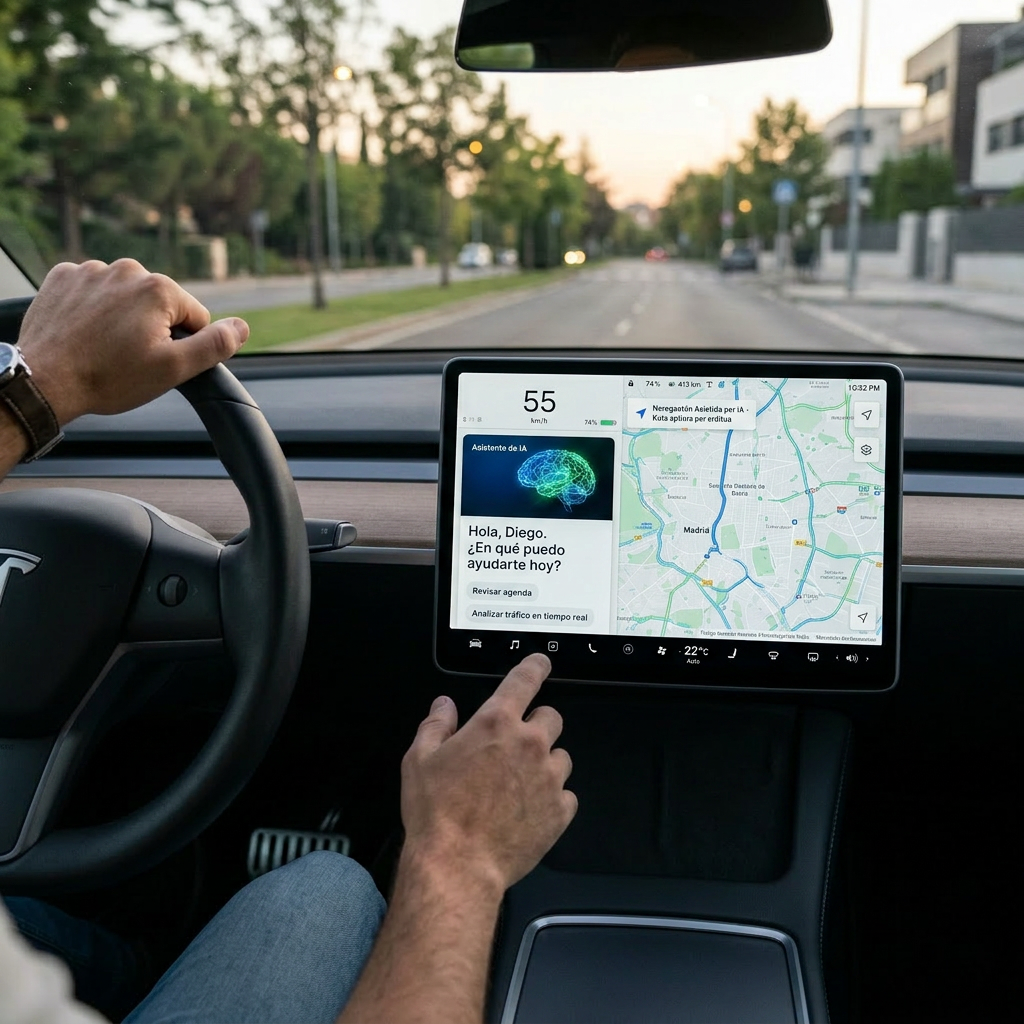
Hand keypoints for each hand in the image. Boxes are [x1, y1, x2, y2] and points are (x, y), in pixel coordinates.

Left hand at [16, 259, 248, 424]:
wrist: (44, 381)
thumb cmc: (108, 378)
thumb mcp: (174, 369)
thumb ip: (214, 345)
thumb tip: (242, 327)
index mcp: (159, 289)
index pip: (194, 316)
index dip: (181, 344)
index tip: (156, 360)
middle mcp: (126, 270)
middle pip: (159, 304)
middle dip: (151, 329)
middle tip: (128, 357)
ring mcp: (90, 271)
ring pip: (125, 297)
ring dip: (121, 318)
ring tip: (103, 347)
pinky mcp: (63, 278)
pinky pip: (93, 291)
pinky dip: (92, 310)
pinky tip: (85, 333)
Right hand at [400, 653, 576, 894]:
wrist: (457, 865)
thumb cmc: (436, 814)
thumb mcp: (419, 760)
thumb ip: (436, 725)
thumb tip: (444, 706)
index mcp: (496, 723)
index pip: (525, 679)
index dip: (535, 667)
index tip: (540, 664)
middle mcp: (529, 744)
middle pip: (551, 717)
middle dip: (536, 726)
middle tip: (515, 747)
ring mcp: (549, 778)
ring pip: (561, 757)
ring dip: (545, 764)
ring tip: (518, 785)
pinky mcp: (560, 811)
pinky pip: (566, 795)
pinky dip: (552, 799)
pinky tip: (528, 810)